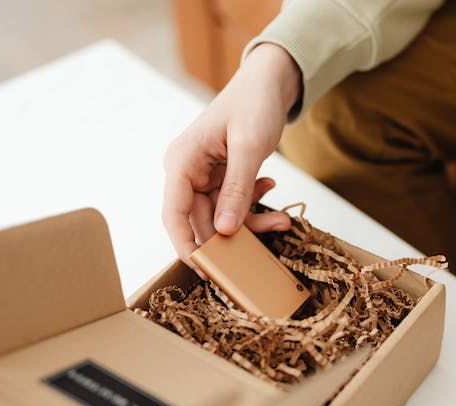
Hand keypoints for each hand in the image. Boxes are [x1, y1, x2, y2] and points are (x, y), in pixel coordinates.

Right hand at [162, 43, 301, 277]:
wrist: (269, 83)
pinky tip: (270, 189)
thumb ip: (237, 190)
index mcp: (182, 162)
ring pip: (222, 216)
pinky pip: (233, 204)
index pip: (174, 214)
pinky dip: (253, 204)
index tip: (206, 271)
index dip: (186, 246)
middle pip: (202, 221)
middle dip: (236, 234)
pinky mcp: (221, 177)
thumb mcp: (249, 148)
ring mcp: (204, 176)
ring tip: (281, 218)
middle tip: (268, 240)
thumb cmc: (254, 105)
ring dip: (252, 220)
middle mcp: (187, 172)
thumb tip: (224, 231)